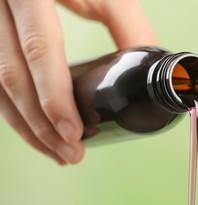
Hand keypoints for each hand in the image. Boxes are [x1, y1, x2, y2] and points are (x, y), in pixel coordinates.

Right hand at [0, 0, 157, 164]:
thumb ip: (127, 25)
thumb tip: (153, 69)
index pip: (39, 50)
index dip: (54, 98)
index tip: (74, 133)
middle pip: (12, 76)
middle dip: (41, 125)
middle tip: (71, 155)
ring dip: (26, 126)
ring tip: (57, 152)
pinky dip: (16, 109)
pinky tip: (37, 129)